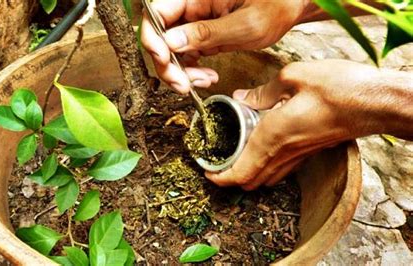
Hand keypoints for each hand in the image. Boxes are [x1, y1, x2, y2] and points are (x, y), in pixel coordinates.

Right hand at [141, 0, 309, 93]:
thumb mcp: (245, 23)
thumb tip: (172, 42)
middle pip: (160, 36)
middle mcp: (191, 7)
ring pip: (170, 50)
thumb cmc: (276, 5)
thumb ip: (207, 33)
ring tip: (201, 82)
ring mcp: (195, 22)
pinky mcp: (202, 36)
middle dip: (167, 64)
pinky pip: (186, 56)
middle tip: (181, 84)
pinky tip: (206, 77)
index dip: (153, 38)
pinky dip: (191, 72)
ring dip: (179, 72)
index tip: (164, 59)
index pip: (157, 14)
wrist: (290, 8)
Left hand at [206, 59, 412, 189]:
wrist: (374, 102)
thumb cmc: (338, 88)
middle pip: (250, 181)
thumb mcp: (293, 77)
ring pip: (266, 178)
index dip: (220, 178)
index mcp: (272, 136)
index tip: (208, 174)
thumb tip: (243, 97)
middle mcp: (283, 152)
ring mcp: (299, 156)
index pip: (240, 172)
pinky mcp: (310, 152)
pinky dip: (265, 168)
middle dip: (230, 179)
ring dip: (247, 174)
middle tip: (217, 166)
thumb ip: (263, 91)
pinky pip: (281, 170)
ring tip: (234, 160)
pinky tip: (262, 151)